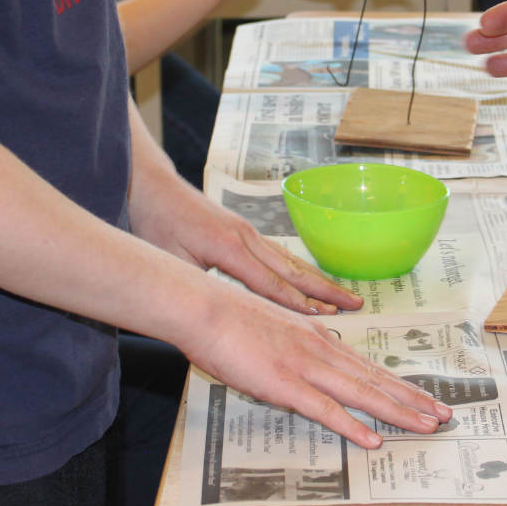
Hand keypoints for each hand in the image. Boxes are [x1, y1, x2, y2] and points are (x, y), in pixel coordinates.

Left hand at [128, 171, 360, 314]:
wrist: (151, 186)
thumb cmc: (156, 223)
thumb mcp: (171, 261)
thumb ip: (199, 287)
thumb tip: (222, 314)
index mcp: (229, 249)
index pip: (271, 285)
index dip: (299, 305)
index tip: (327, 319)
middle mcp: (246, 238)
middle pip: (293, 270)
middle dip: (325, 291)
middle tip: (355, 305)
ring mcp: (247, 232)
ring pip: (290, 261)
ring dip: (318, 280)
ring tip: (344, 294)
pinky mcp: (242, 230)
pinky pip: (277, 255)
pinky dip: (299, 270)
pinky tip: (310, 280)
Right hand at [184, 293, 453, 448]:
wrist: (204, 307)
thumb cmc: (230, 318)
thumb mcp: (275, 329)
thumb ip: (295, 346)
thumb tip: (305, 365)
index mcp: (319, 339)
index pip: (369, 367)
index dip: (401, 385)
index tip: (426, 397)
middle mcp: (321, 350)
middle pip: (376, 380)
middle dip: (413, 400)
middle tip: (444, 415)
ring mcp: (306, 367)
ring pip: (362, 394)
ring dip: (397, 412)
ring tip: (426, 426)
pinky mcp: (285, 384)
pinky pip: (325, 410)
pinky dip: (352, 426)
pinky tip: (372, 440)